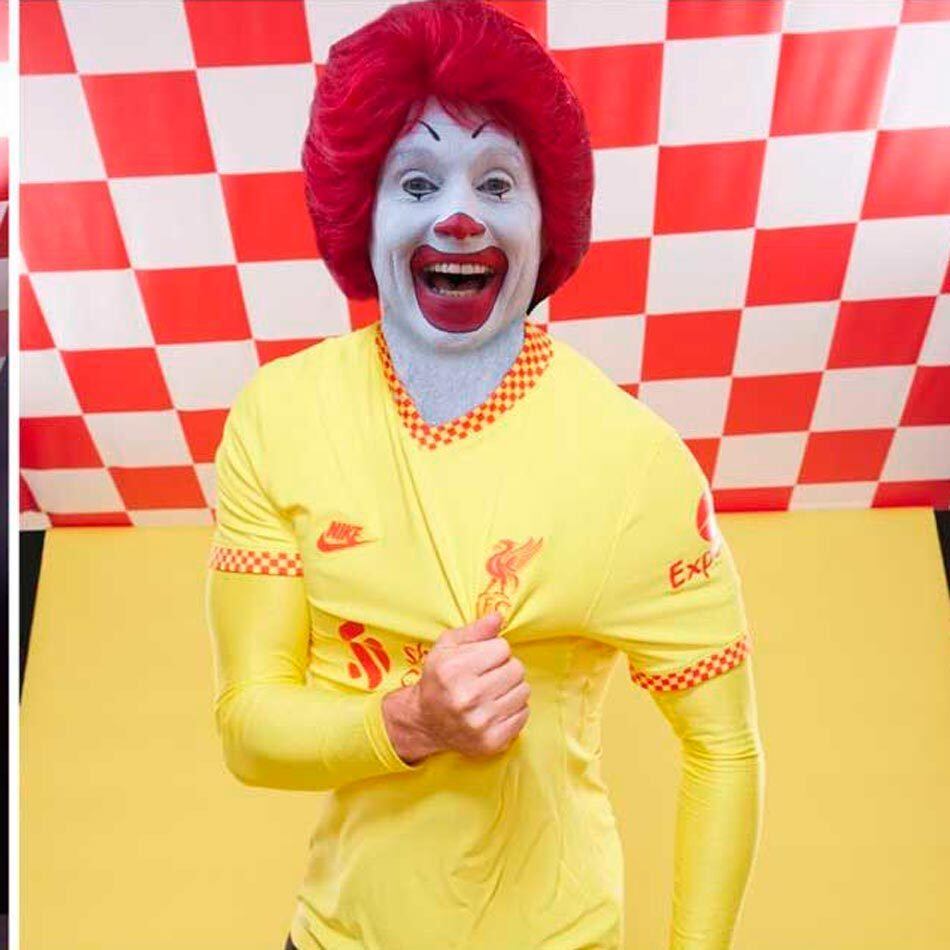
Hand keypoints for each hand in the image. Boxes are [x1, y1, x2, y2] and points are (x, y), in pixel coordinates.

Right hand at [382, 612, 530, 762]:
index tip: (483, 659)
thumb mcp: (447, 647)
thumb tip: (499, 616)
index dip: (494, 650)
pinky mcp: (492, 742)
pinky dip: (514, 709)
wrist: (426, 722)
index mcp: (453, 670)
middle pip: (516, 669)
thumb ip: (475, 630)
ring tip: (493, 691)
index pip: (502, 648)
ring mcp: (481, 723)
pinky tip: (496, 708)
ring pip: (524, 691)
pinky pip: (524, 714)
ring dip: (512, 688)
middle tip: (490, 675)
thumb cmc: (439, 679)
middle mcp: (466, 697)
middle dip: (506, 668)